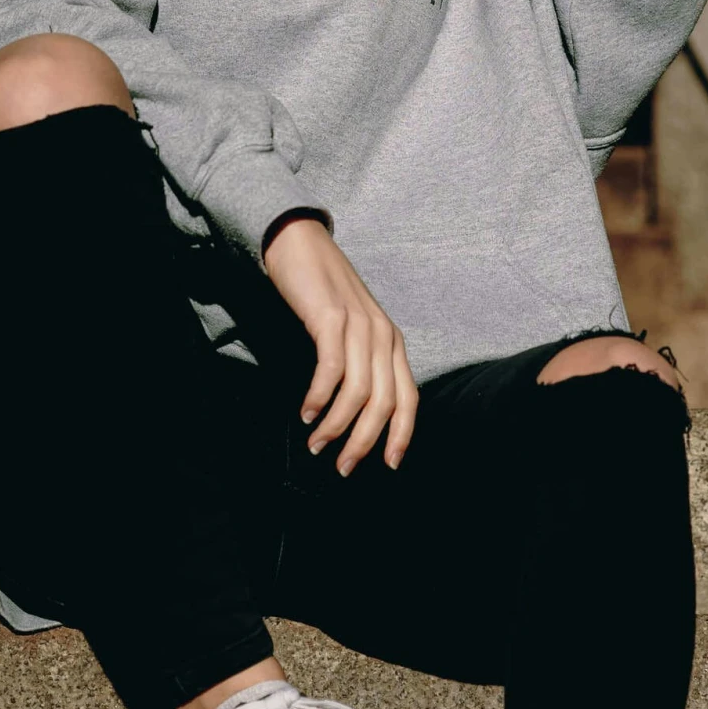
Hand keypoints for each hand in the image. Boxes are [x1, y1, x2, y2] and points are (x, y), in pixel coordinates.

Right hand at [261, 214, 418, 470]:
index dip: (401, 435)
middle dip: (364, 442)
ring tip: (316, 444)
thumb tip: (354, 411)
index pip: (409, 398)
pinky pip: (331, 369)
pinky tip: (306, 411)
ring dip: (337, 426)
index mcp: (392, 342)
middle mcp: (383, 335)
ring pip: (358, 392)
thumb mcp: (352, 329)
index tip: (388, 465)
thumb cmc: (322, 290)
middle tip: (342, 466)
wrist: (299, 241)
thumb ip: (360, 362)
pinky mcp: (331, 318)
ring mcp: (359, 325)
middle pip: (384, 403)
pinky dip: (320, 397)